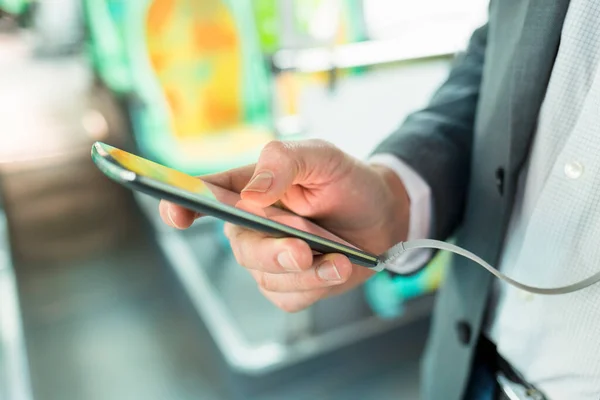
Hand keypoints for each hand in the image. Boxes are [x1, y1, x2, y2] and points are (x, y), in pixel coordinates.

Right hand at [159, 139, 409, 311]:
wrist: (381, 215)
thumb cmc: (344, 181)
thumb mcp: (321, 156)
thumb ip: (285, 161)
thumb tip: (253, 193)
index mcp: (248, 189)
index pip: (205, 196)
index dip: (182, 203)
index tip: (176, 212)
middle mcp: (251, 226)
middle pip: (241, 248)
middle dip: (272, 252)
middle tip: (301, 250)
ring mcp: (268, 258)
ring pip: (268, 278)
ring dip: (306, 272)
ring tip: (340, 258)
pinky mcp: (288, 284)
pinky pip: (288, 297)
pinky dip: (316, 286)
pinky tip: (338, 268)